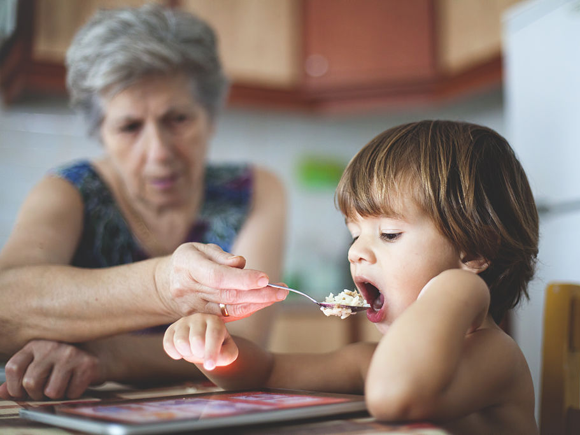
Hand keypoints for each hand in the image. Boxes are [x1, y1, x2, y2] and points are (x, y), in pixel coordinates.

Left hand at [0, 340, 102, 400]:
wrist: (100, 354)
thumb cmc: (64, 362)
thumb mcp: (40, 364)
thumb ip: (20, 378)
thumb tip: (2, 394)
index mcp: (36, 344)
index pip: (13, 367)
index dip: (13, 386)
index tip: (21, 392)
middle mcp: (52, 346)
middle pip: (31, 382)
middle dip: (37, 394)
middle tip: (45, 390)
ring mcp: (71, 354)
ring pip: (51, 392)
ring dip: (57, 395)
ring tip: (64, 384)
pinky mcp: (87, 365)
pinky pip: (71, 394)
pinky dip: (73, 394)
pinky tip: (77, 382)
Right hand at [157, 243, 287, 319]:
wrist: (164, 285)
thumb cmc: (188, 261)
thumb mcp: (200, 249)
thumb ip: (220, 256)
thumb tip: (240, 263)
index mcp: (188, 266)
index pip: (218, 276)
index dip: (243, 279)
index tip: (265, 278)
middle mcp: (189, 289)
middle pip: (228, 294)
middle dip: (258, 293)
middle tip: (282, 290)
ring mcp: (193, 308)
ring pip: (229, 309)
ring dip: (257, 303)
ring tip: (279, 295)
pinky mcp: (200, 319)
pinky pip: (227, 318)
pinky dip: (247, 310)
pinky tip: (263, 303)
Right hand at [163, 314, 238, 370]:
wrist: (204, 341)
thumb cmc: (218, 346)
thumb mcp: (228, 351)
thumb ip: (226, 355)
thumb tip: (211, 360)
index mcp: (215, 321)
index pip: (214, 335)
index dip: (211, 352)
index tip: (209, 366)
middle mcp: (199, 317)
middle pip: (197, 339)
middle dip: (200, 354)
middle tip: (203, 353)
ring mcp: (184, 322)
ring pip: (181, 341)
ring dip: (187, 353)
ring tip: (193, 351)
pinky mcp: (172, 328)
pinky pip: (168, 343)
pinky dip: (174, 353)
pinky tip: (181, 353)